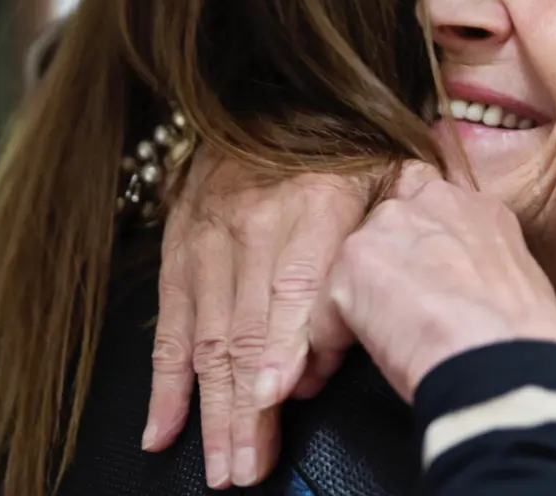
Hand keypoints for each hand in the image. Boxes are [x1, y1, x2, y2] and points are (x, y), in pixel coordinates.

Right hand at [144, 148, 366, 488]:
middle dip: (245, 404)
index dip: (282, 343)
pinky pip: (169, 323)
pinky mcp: (179, 249)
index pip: (294, 283)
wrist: (265, 95)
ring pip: (207, 336)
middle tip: (249, 464)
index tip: (276, 395)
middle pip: (247, 326)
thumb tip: (390, 298)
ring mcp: (209, 239)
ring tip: (220, 463)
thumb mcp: (387, 166)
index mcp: (314, 200)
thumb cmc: (343, 140)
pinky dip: (164, 381)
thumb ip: (392, 227)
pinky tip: (164, 428)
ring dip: (211, 407)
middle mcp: (254, 222)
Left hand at [309, 162, 555, 402]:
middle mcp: (431, 200)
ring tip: (373, 347)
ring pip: (351, 270)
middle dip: (382, 275)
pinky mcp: (355, 263)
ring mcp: (389, 227)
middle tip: (394, 321)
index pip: (429, 212)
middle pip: (382, 233)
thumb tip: (460, 290)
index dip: (417, 253)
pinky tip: (348, 365)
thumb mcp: (516, 280)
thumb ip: (477, 265)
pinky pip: (326, 310)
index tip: (419, 287)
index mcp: (476, 206)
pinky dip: (331, 342)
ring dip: (356, 307)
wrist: (507, 366)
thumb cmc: (522, 344)